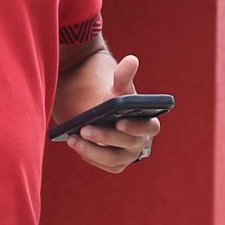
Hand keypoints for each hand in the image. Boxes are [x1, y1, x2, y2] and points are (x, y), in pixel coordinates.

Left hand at [65, 55, 159, 173]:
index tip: (119, 122)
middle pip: (127, 144)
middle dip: (106, 137)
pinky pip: (103, 164)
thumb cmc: (115, 101)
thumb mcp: (118, 88)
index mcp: (148, 123)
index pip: (150, 128)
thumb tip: (131, 59)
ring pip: (113, 158)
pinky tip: (75, 144)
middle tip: (85, 128)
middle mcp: (142, 143)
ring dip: (93, 150)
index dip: (136, 127)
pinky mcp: (115, 165)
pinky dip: (89, 155)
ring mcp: (129, 156)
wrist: (104, 116)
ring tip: (74, 138)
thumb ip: (124, 75)